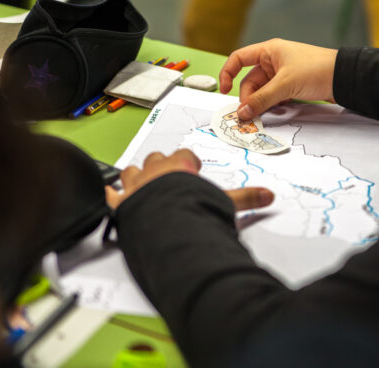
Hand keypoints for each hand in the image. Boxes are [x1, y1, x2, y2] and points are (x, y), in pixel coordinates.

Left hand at [105, 149, 274, 210]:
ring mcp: (134, 186)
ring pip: (131, 171)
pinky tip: (108, 194)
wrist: (165, 224)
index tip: (192, 170)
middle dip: (160, 166)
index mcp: (178, 166)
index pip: (183, 155)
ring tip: (142, 183)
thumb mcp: (223, 202)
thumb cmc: (192, 208)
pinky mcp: (120, 203)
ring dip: (136, 176)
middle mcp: (154, 171)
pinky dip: (109, 194)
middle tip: (168, 177)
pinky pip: (109, 193)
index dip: (188, 162)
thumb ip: (245, 198)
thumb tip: (269, 197)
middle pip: (155, 159)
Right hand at [219, 38, 337, 120]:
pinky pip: (275, 96)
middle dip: (249, 97)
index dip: (228, 74)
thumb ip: (261, 100)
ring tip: (265, 114)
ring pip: (263, 91)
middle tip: (249, 115)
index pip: (238, 59)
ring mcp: (283, 74)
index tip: (225, 91)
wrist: (344, 77)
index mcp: (269, 51)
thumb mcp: (285, 85)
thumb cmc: (317, 70)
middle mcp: (274, 60)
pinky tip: (280, 110)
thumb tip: (242, 113)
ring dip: (262, 103)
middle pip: (250, 81)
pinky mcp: (292, 85)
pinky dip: (274, 104)